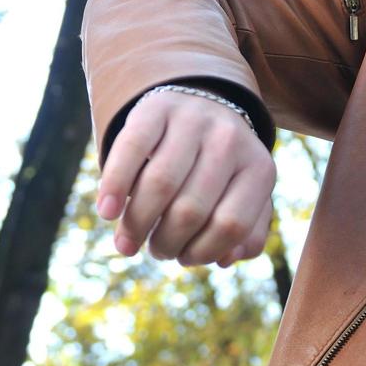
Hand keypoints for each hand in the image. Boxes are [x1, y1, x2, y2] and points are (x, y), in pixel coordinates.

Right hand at [96, 88, 275, 266]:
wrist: (200, 105)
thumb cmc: (221, 168)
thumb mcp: (246, 195)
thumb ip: (248, 231)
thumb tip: (225, 260)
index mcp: (258, 168)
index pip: (232, 225)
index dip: (203, 252)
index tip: (185, 258)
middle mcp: (230, 140)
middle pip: (191, 209)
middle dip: (167, 243)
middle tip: (157, 251)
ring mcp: (192, 120)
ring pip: (159, 184)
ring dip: (137, 224)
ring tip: (128, 244)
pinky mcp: (155, 108)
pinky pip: (131, 149)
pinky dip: (115, 186)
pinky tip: (107, 212)